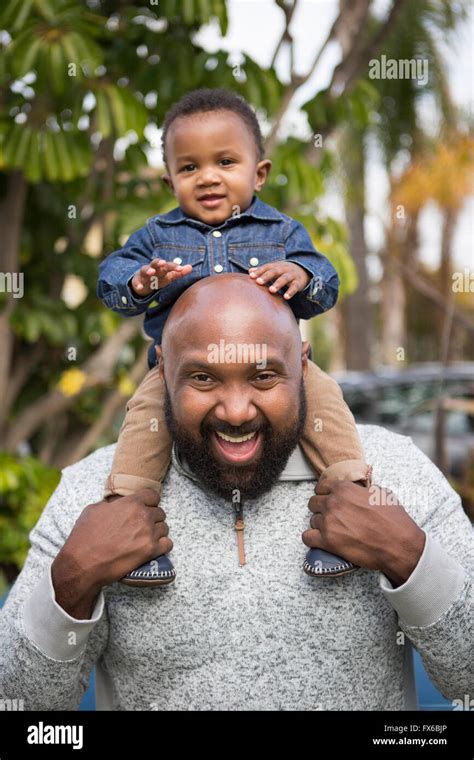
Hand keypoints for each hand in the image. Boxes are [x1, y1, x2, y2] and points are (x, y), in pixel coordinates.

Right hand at [51, 489, 171, 617]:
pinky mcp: (151, 551)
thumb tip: (116, 505)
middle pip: (160, 512)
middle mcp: (143, 516)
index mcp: (130, 503)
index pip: (153, 495)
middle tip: (142, 527)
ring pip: (165, 528)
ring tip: (146, 539)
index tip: (146, 508)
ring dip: (157, 532)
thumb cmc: (85, 537)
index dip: (149, 502)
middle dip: (153, 519)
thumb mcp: (94, 510)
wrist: (83, 563)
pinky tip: (153, 548)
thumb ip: (111, 505)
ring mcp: (148, 533)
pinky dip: (162, 546)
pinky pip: (168, 544)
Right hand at [131, 259, 192, 296]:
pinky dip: (137, 284)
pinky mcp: (137, 281)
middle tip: (163, 263)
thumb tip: (191, 267)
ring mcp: (143, 275)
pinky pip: (136, 282)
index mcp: (161, 268)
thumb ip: (179, 273)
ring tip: (151, 272)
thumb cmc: (157, 278)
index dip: (174, 266)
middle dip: (159, 263)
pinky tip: (139, 287)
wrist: (141, 283)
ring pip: (145, 270)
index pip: (168, 265)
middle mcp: (152, 269)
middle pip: (155, 264)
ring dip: (148, 270)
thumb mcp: (168, 276)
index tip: (180, 268)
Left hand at [248, 261, 310, 299]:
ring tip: (271, 290)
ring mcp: (292, 275)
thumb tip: (250, 271)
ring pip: (285, 278)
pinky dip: (291, 292)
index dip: (259, 271)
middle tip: (259, 282)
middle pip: (275, 271)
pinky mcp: (298, 283)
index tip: (251, 276)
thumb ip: (263, 270)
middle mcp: (284, 269)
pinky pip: (294, 287)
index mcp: (276, 266)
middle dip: (267, 276)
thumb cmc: (283, 271)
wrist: (303, 269)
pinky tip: (286, 297)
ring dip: (278, 284)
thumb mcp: (274, 269)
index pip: (267, 267)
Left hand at [302, 480, 425, 586]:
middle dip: (321, 509)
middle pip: (314, 503)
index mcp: (344, 489)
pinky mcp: (327, 541)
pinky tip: (322, 541)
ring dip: (320, 525)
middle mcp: (333, 503)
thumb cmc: (393, 520)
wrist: (399, 544)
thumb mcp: (380, 494)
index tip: (329, 500)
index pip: (321, 487)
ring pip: (312, 520)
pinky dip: (313, 540)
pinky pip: (307, 538)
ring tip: (334, 531)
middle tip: (333, 517)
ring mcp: (328, 522)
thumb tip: (358, 491)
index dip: (325, 494)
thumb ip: (362, 490)